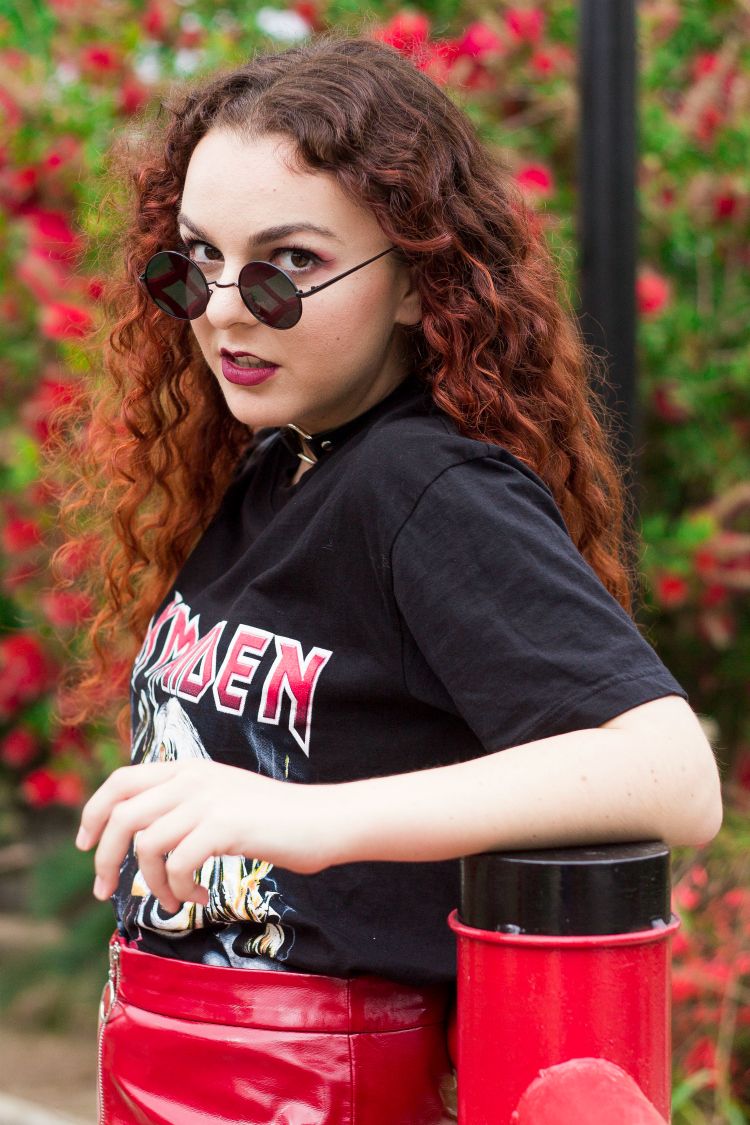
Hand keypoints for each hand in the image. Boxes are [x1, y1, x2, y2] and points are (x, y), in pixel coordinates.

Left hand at [75, 760, 335, 912]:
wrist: (325, 818)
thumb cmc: (276, 819)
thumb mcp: (223, 799)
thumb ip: (186, 805)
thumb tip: (142, 837)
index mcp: (188, 768)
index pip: (121, 780)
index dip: (93, 812)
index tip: (85, 845)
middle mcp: (193, 778)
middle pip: (123, 815)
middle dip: (104, 859)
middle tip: (105, 891)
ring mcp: (209, 799)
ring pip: (147, 845)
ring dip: (151, 884)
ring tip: (173, 899)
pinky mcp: (225, 826)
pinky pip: (178, 865)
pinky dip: (179, 890)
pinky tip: (199, 897)